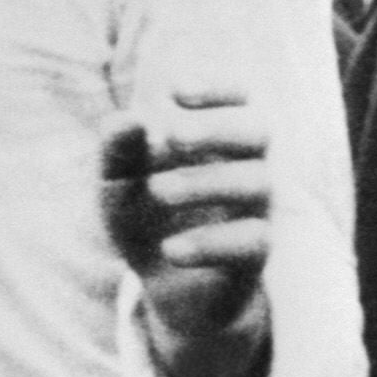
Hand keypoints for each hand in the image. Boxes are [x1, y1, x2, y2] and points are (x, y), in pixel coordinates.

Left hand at [102, 86, 274, 376]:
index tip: (177, 92)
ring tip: (156, 191)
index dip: (218, 88)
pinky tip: (170, 249)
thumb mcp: (119, 184)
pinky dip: (210, 242)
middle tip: (172, 134)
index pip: (239, 100)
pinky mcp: (258, 256)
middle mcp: (245, 168)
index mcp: (215, 142)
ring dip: (204, 181)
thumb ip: (117, 151)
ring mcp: (257, 211)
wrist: (165, 288)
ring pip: (260, 182)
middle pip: (259, 131)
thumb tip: (127, 118)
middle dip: (217, 126)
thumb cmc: (144, 217)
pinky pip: (255, 241)